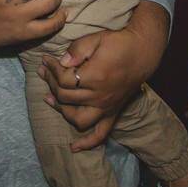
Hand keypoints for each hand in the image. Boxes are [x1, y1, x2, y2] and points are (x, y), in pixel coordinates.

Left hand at [38, 1, 167, 149]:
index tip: (46, 59)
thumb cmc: (119, 43)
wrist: (143, 52)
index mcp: (95, 77)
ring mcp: (107, 107)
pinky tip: (73, 148)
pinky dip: (87, 143)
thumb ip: (77, 50)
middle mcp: (100, 96)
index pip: (63, 79)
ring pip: (77, 119)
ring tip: (49, 98)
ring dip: (61, 110)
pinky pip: (100, 134)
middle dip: (50, 83)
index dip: (51, 68)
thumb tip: (62, 62)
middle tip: (44, 71)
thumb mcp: (96, 39)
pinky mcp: (113, 112)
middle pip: (65, 97)